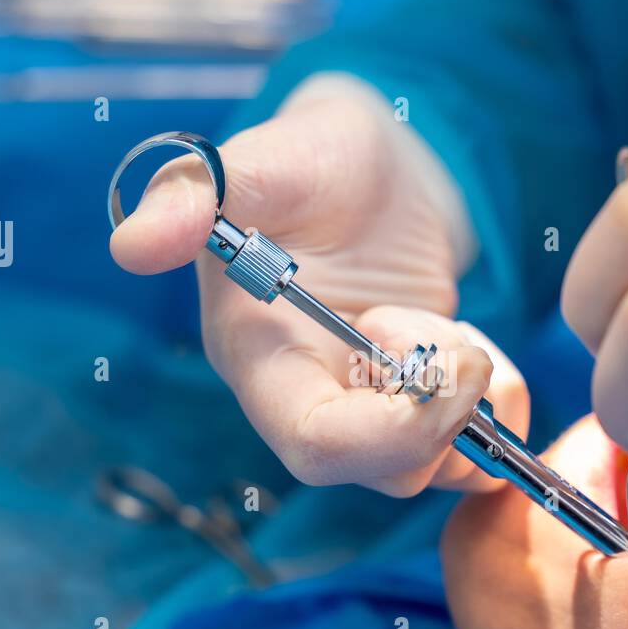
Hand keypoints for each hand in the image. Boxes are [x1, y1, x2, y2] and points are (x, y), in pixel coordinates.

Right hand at [111, 75, 527, 495]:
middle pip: (381, 471)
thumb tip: (130, 244)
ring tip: (462, 335)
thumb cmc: (316, 157)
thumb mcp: (266, 161)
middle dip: (443, 424)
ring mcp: (367, 408)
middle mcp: (310, 398)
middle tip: (471, 347)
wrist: (378, 166)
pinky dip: (497, 412)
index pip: (315, 444)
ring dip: (475, 417)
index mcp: (261, 360)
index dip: (390, 432)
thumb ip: (198, 196)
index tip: (456, 367)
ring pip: (431, 470)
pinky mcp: (414, 406)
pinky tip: (478, 350)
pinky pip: (468, 448)